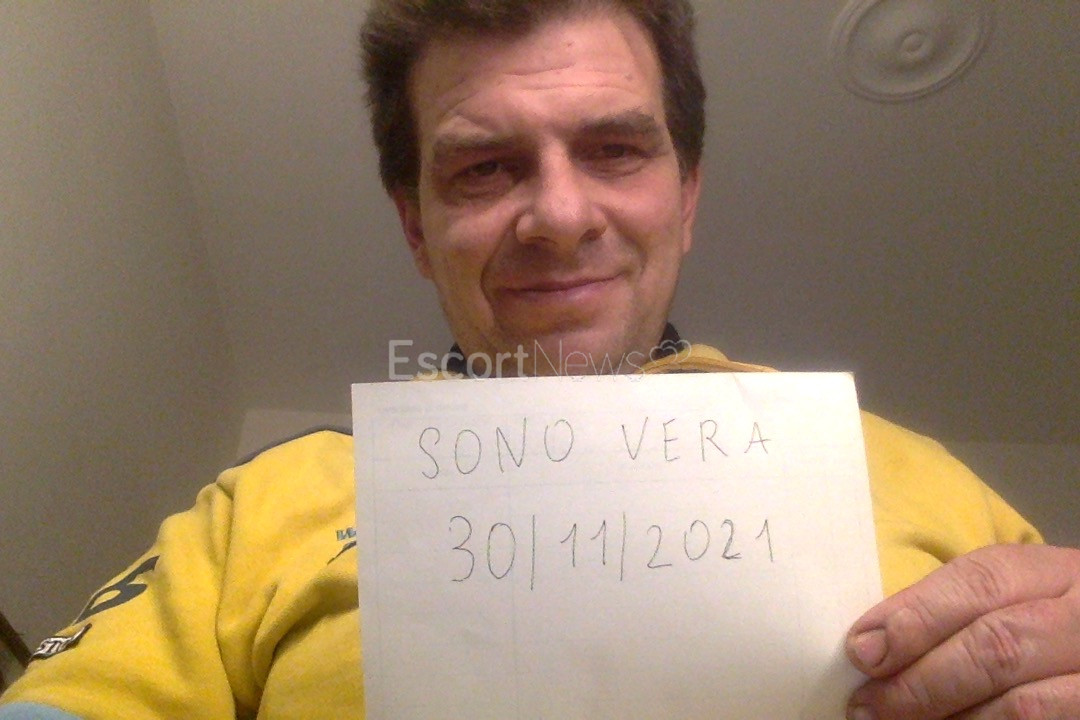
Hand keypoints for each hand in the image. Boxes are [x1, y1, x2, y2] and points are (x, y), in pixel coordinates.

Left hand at [844, 543, 1079, 718]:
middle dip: (921, 680)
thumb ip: (956, 610)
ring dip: (948, 719)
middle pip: (996, 645)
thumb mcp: (1017, 599)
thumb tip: (871, 644)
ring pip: (1022, 705)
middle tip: (868, 705)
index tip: (861, 649)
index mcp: (1057, 574)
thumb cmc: (1043, 626)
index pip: (982, 581)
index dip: (916, 616)